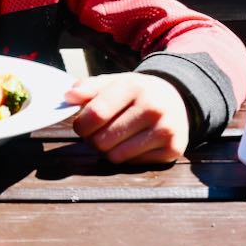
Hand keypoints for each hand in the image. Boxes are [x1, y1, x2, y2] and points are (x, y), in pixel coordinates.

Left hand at [64, 72, 189, 164]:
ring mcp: (165, 129)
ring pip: (115, 156)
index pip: (96, 114)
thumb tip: (68, 96)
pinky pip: (132, 163)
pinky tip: (133, 143)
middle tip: (99, 132)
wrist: (176, 99)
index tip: (80, 125)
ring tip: (115, 138)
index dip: (81, 125)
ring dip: (108, 150)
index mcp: (134, 86)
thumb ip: (88, 87)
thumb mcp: (114, 82)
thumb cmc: (137, 93)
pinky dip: (127, 157)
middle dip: (93, 139)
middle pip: (102, 140)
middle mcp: (153, 107)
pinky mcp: (172, 149)